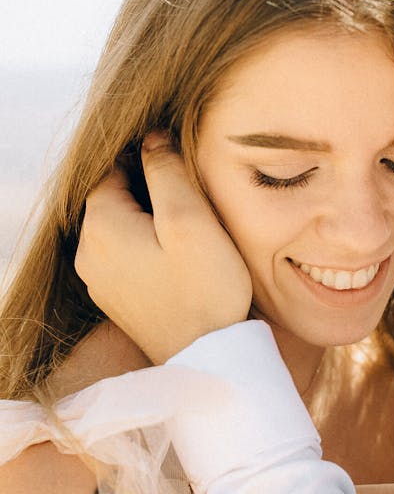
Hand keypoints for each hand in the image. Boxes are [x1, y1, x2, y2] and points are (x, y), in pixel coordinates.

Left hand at [75, 133, 252, 362]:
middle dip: (146, 190)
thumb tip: (151, 138)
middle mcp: (87, 252)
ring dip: (146, 218)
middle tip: (191, 199)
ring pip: (117, 226)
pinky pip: (123, 253)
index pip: (113, 170)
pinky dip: (144, 244)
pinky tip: (175, 256)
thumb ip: (166, 171)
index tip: (182, 169)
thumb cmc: (204, 287)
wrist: (207, 356)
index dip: (147, 160)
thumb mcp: (190, 219)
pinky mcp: (114, 296)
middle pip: (112, 198)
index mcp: (101, 226)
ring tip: (186, 227)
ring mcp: (98, 278)